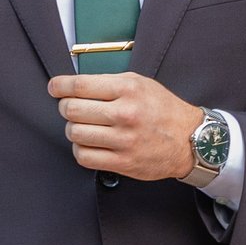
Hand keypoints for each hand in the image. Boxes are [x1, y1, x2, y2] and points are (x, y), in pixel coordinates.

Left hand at [49, 72, 201, 180]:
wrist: (190, 140)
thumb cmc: (163, 110)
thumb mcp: (141, 83)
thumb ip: (109, 82)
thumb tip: (75, 86)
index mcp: (128, 89)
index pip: (80, 86)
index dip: (59, 86)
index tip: (55, 88)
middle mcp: (125, 114)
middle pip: (72, 110)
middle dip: (65, 107)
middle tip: (71, 108)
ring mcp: (124, 140)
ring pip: (75, 133)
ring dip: (73, 129)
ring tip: (83, 126)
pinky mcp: (123, 162)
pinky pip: (84, 157)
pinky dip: (80, 149)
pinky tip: (89, 144)